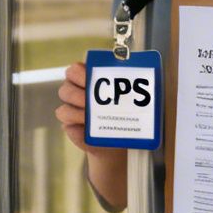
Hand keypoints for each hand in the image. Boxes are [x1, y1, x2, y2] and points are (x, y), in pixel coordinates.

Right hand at [55, 60, 129, 208]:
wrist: (113, 143)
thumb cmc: (120, 117)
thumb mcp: (129, 103)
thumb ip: (134, 90)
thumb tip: (148, 81)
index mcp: (89, 79)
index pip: (76, 68)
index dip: (81, 71)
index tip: (92, 76)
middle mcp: (76, 89)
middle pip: (68, 81)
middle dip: (79, 88)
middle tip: (91, 98)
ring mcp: (70, 106)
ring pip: (64, 98)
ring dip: (78, 104)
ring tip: (90, 113)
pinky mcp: (68, 123)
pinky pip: (64, 118)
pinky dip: (76, 121)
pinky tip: (86, 125)